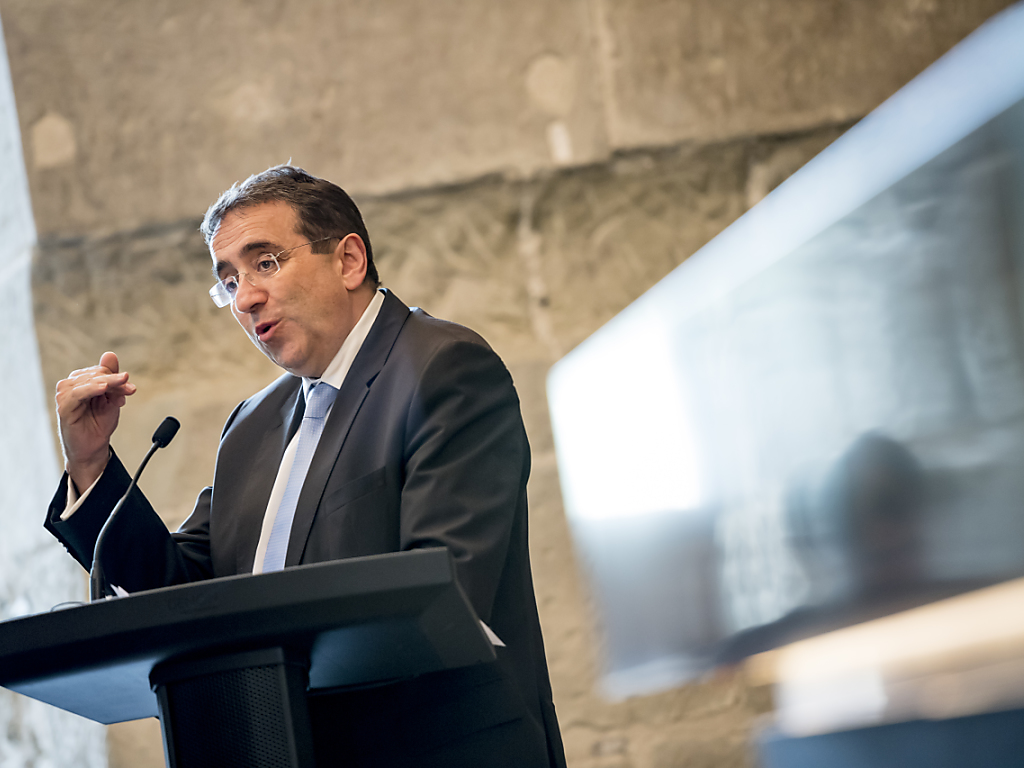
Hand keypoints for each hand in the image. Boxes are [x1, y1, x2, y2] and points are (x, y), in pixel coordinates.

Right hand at [55, 351, 136, 490]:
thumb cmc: (100, 423)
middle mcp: (71, 385)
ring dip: (110, 385)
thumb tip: (109, 354)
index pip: (102, 371)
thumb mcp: (111, 399)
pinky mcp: (63, 406)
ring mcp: (65, 395)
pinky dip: (92, 389)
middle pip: (98, 375)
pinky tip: (103, 388)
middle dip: (117, 382)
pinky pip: (78, 393)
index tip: (131, 388)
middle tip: (130, 390)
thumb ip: (112, 378)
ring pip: (90, 381)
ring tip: (122, 394)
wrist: (93, 448)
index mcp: (81, 381)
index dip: (118, 378)